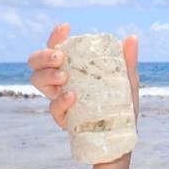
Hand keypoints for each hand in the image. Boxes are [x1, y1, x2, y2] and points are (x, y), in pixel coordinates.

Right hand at [27, 23, 139, 168]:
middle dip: (43, 55)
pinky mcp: (62, 118)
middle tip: (60, 58)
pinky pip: (53, 108)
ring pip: (36, 81)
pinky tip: (72, 97)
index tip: (66, 28)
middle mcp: (61, 81)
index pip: (57, 47)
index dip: (56, 36)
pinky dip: (60, 101)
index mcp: (74, 68)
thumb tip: (132, 38)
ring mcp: (58, 99)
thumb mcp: (127, 83)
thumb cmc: (121, 108)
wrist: (120, 140)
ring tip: (63, 77)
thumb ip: (127, 62)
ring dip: (46, 75)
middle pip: (36, 62)